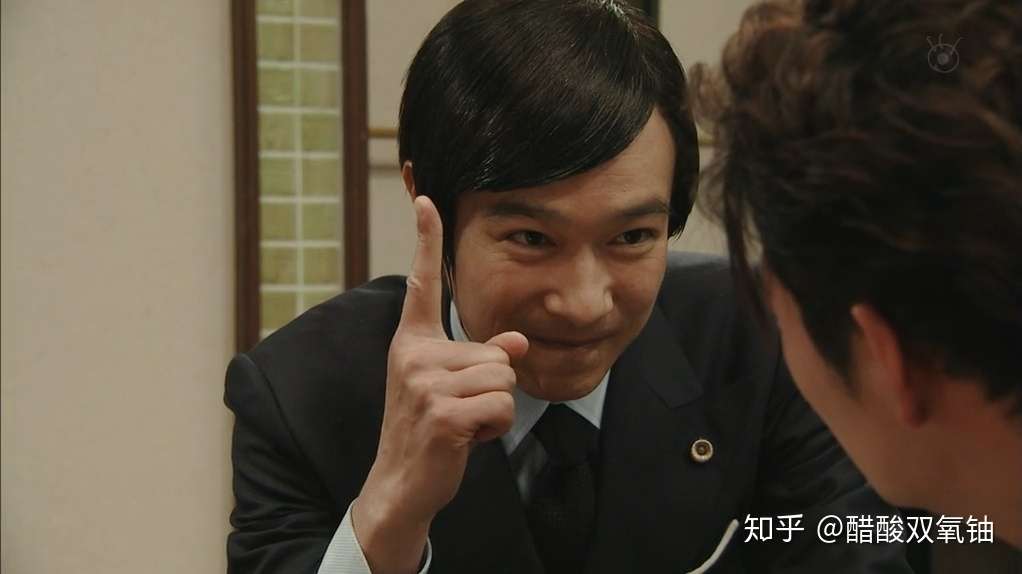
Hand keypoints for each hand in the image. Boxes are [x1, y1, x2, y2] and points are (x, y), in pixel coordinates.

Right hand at [351, 196, 527, 573]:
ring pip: (503, 377)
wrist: (401, 484)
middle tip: (461, 411)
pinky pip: (501, 406)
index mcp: (412, 342)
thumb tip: (518, 343)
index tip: (424, 197)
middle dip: (494, 386)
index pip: (420, 283)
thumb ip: (483, 360)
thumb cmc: (430, 432)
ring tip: (464, 424)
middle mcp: (413, 355)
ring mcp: (424, 384)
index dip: (424, 238)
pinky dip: (495, 429)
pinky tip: (467, 440)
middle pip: (497, 351)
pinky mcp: (441, 414)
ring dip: (495, 409)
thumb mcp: (453, 388)